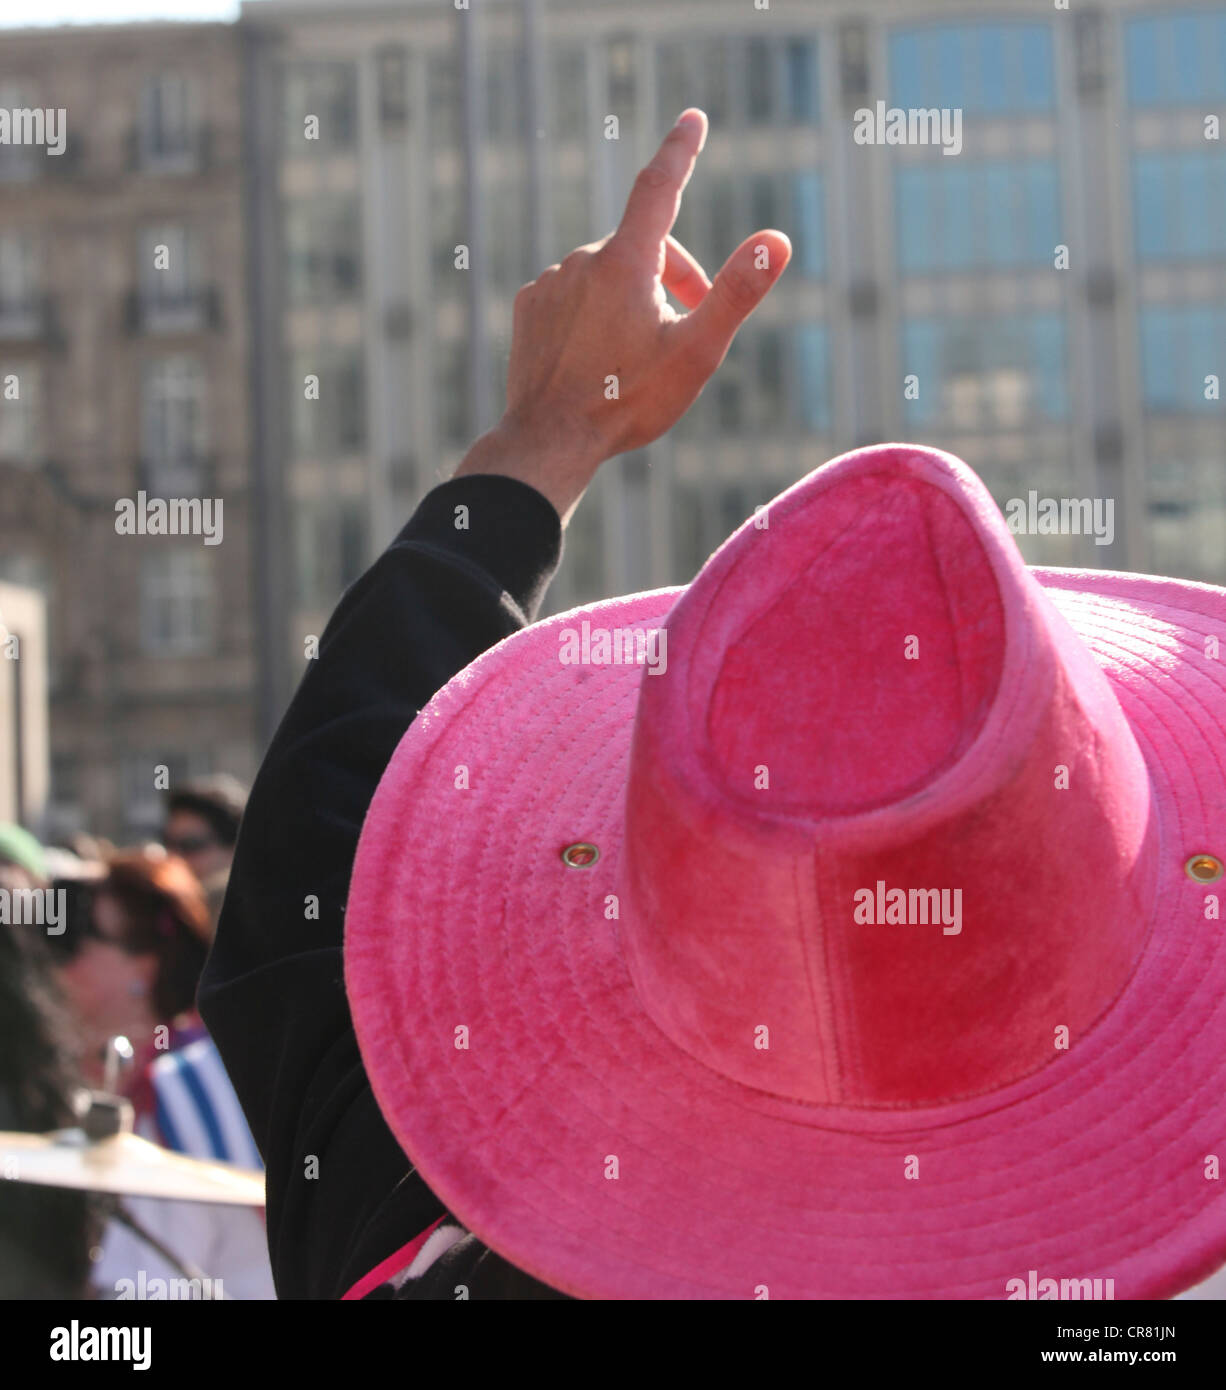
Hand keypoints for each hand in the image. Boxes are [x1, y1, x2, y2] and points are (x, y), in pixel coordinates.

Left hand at [454, 108, 791, 521]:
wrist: (549, 441)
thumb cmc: (626, 402)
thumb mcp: (695, 352)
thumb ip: (736, 293)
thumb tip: (778, 242)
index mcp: (625, 262)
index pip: (659, 186)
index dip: (680, 150)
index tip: (692, 119)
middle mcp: (582, 260)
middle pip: (642, 249)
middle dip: (675, 277)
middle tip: (691, 327)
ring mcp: (550, 284)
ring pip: (606, 276)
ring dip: (633, 299)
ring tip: (639, 357)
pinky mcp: (529, 309)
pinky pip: (572, 296)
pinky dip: (594, 313)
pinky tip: (599, 357)